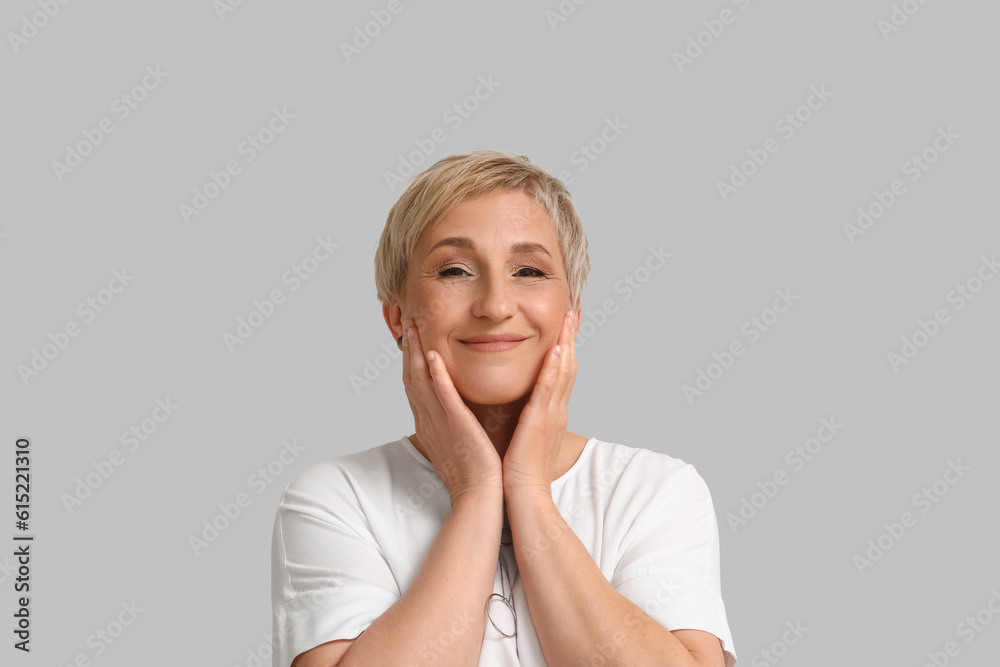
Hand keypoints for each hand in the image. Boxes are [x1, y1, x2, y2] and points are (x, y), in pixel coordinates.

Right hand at [401, 317, 503, 503]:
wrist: (479, 496)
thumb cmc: (474, 472)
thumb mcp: (458, 439)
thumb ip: (454, 420)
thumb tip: (456, 408)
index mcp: (429, 422)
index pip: (415, 384)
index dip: (410, 359)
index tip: (411, 336)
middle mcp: (428, 420)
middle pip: (412, 377)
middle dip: (409, 348)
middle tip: (407, 322)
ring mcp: (440, 423)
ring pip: (422, 381)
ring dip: (417, 353)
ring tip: (415, 328)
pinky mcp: (456, 426)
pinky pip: (443, 397)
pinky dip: (437, 376)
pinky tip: (433, 356)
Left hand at [501, 309, 578, 493]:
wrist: (525, 497)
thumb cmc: (522, 471)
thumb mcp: (528, 436)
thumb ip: (529, 417)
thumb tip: (523, 406)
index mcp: (552, 413)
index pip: (563, 373)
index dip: (566, 347)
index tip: (567, 324)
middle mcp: (557, 411)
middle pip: (568, 366)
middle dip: (571, 337)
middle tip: (573, 311)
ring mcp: (551, 416)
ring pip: (563, 373)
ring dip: (566, 344)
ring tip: (568, 320)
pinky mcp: (539, 424)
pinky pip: (547, 392)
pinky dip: (553, 370)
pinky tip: (555, 351)